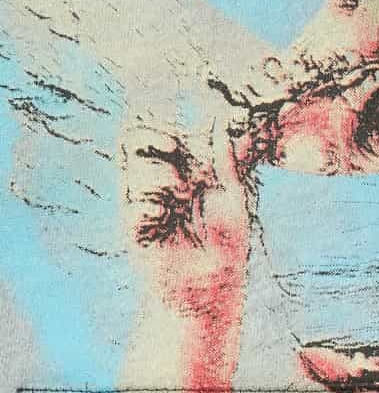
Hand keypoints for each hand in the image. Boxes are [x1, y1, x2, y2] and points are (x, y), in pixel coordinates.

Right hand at [120, 114, 251, 318]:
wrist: (212, 284)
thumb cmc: (228, 241)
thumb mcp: (233, 195)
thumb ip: (225, 159)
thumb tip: (220, 119)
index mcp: (183, 170)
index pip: (162, 134)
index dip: (160, 120)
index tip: (172, 109)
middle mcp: (159, 182)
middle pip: (137, 140)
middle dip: (153, 136)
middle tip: (174, 146)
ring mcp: (143, 201)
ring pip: (135, 167)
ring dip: (161, 176)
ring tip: (181, 197)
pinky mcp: (132, 226)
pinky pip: (132, 203)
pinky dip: (149, 205)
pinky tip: (162, 217)